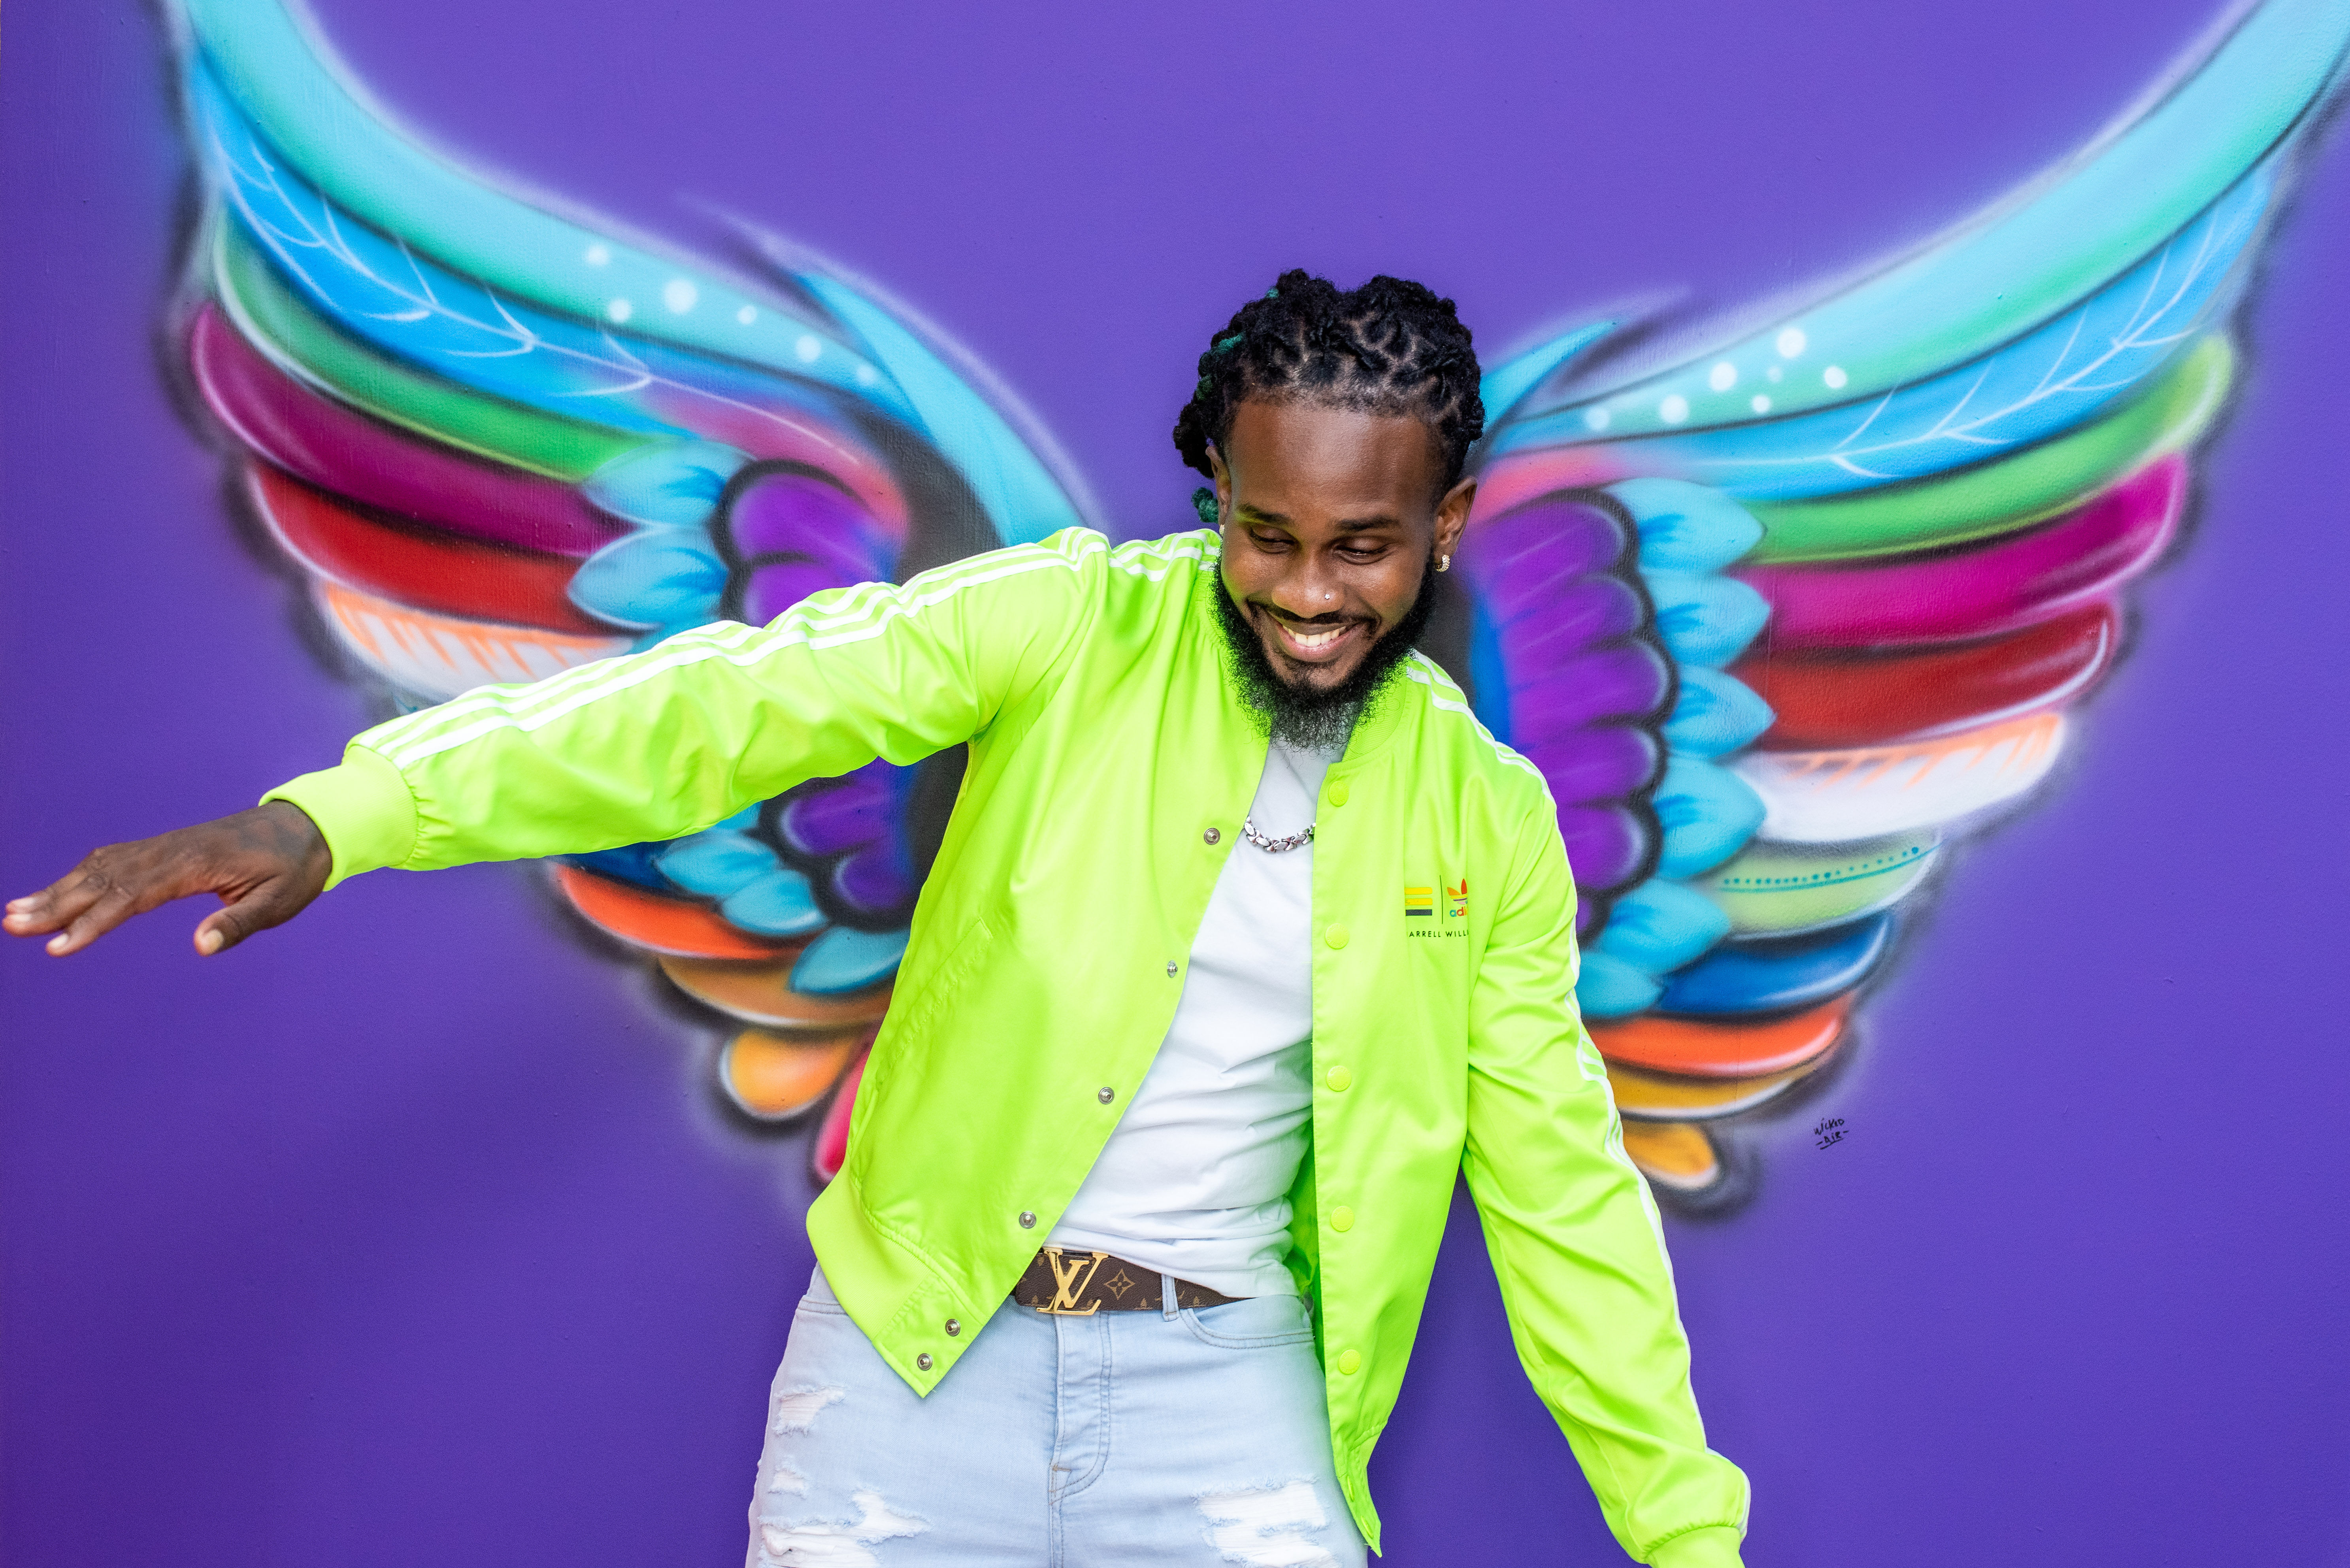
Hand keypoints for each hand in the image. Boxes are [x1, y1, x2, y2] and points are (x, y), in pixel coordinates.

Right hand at [4, 801, 332, 956]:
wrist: (309, 827)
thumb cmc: (295, 868)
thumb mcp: (279, 901)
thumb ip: (239, 924)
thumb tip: (200, 947)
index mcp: (196, 864)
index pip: (132, 896)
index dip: (93, 922)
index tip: (59, 946)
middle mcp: (172, 850)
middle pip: (104, 879)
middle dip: (56, 904)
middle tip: (11, 924)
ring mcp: (167, 845)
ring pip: (102, 866)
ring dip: (59, 889)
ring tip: (15, 913)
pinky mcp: (168, 847)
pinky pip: (117, 859)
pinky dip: (83, 875)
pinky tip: (58, 891)